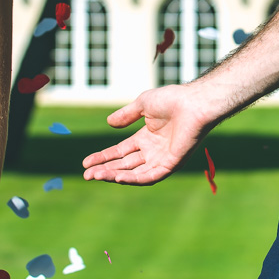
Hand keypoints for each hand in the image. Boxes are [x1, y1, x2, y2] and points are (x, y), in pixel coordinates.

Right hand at [80, 83, 220, 184]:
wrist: (193, 103)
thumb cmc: (172, 99)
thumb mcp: (143, 104)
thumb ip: (126, 115)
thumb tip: (109, 124)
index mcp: (146, 138)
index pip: (120, 152)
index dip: (103, 157)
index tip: (85, 163)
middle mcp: (153, 151)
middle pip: (124, 165)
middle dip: (105, 170)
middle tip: (87, 175)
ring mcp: (162, 159)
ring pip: (134, 173)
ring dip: (115, 176)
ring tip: (96, 176)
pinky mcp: (171, 165)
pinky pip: (150, 176)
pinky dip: (134, 179)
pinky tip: (118, 177)